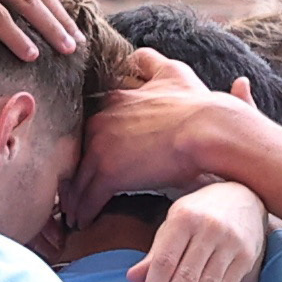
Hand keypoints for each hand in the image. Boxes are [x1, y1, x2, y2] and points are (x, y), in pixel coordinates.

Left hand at [70, 49, 221, 226]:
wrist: (211, 128)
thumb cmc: (200, 106)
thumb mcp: (172, 71)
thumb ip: (152, 64)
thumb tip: (143, 57)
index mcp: (114, 98)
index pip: (88, 126)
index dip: (87, 147)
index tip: (86, 163)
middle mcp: (101, 118)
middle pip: (76, 152)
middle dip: (73, 173)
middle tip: (70, 193)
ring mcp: (101, 145)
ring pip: (78, 177)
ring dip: (74, 198)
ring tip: (73, 214)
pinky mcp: (108, 171)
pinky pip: (88, 198)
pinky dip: (84, 212)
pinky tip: (83, 223)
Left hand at [133, 179, 267, 281]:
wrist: (244, 195)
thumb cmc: (201, 212)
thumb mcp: (174, 223)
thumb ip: (155, 252)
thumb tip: (132, 278)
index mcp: (184, 218)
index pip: (165, 261)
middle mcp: (209, 230)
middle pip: (186, 278)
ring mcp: (230, 245)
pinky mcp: (246, 258)